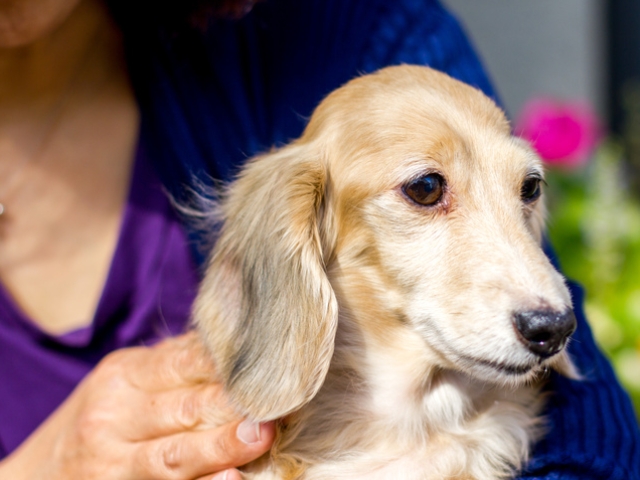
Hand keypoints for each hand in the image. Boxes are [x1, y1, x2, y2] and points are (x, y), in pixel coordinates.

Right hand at [0, 333, 273, 478]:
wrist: (42, 470)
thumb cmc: (105, 412)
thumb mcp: (127, 377)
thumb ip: (174, 360)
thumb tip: (234, 333)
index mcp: (123, 376)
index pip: (180, 362)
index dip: (224, 362)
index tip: (266, 358)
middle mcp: (115, 417)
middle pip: (183, 408)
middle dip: (229, 405)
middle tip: (272, 403)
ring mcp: (115, 463)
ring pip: (175, 455)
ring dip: (220, 447)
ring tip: (259, 437)